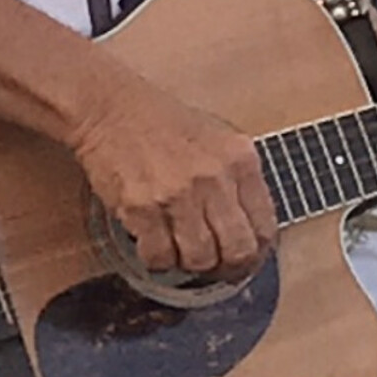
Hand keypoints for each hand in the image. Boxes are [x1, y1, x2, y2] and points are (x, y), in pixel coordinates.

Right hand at [72, 71, 276, 279]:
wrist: (110, 108)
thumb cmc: (163, 122)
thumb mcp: (218, 138)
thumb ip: (238, 179)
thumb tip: (251, 227)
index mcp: (240, 160)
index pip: (266, 226)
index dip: (258, 252)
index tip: (247, 259)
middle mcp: (214, 178)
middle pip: (238, 251)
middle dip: (229, 268)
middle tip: (217, 268)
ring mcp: (178, 195)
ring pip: (199, 259)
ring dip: (190, 264)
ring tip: (180, 250)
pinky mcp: (142, 208)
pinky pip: (159, 256)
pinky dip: (158, 259)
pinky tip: (155, 243)